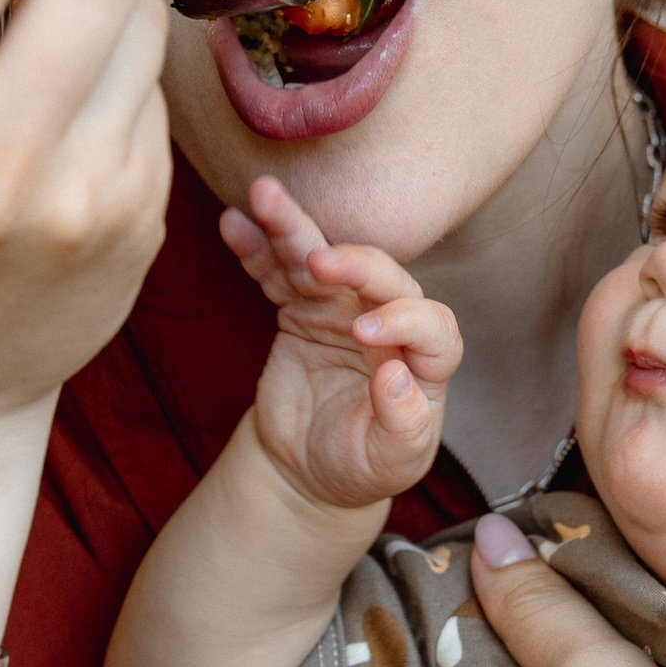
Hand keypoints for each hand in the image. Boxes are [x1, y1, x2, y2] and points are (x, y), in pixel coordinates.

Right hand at [226, 175, 462, 513]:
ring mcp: (341, 310)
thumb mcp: (390, 463)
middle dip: (353, 262)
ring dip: (294, 227)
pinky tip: (233, 223)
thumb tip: (396, 376)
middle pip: (383, 277)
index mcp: (425, 361)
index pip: (432, 326)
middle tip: (321, 262)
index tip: (363, 333)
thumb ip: (404, 425)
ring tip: (264, 196)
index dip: (403, 321)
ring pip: (322, 260)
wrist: (308, 470)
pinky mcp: (300, 310)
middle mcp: (388, 323)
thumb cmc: (362, 466)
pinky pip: (277, 273)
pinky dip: (256, 248)